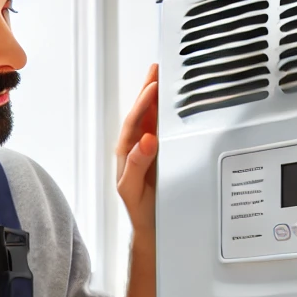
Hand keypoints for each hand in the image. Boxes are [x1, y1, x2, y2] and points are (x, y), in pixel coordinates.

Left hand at [116, 64, 158, 238]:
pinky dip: (165, 111)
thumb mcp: (133, 189)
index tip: (153, 87)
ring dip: (156, 97)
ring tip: (161, 76)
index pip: (134, 122)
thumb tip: (146, 140)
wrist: (151, 228)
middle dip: (148, 90)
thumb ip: (137, 165)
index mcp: (127, 153)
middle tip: (156, 69)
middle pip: (141, 113)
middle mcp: (136, 148)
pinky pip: (161, 128)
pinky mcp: (159, 154)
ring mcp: (147, 150)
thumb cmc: (141, 210)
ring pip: (151, 118)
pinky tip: (170, 101)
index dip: (143, 103)